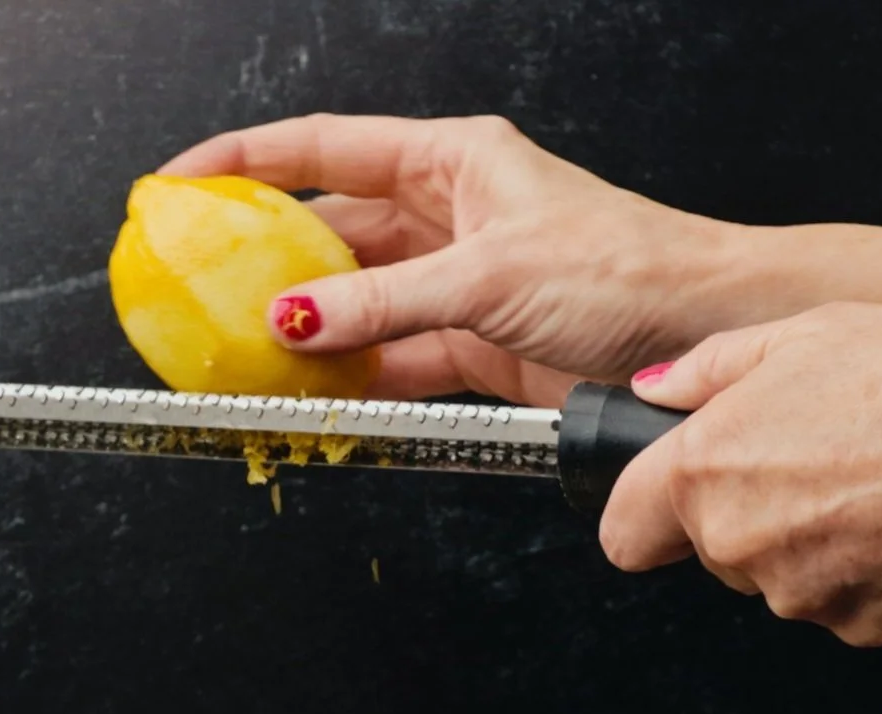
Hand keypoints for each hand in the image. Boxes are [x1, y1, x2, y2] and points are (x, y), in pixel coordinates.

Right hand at [159, 114, 740, 402]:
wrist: (704, 338)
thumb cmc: (630, 271)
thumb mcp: (489, 277)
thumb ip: (383, 303)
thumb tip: (295, 315)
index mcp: (452, 162)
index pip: (323, 149)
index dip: (243, 160)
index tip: (177, 184)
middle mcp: (450, 216)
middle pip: (329, 232)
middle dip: (263, 261)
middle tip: (197, 289)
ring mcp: (458, 284)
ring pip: (355, 304)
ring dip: (306, 332)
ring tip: (243, 357)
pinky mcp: (475, 347)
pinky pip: (389, 360)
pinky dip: (351, 381)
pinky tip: (311, 395)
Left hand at [602, 303, 881, 645]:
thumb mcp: (812, 332)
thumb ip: (714, 368)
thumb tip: (658, 388)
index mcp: (709, 471)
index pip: (624, 531)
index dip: (648, 510)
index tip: (674, 496)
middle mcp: (743, 545)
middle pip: (714, 549)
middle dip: (754, 510)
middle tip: (826, 454)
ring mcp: (805, 595)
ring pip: (784, 577)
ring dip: (818, 539)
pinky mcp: (868, 628)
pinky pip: (849, 601)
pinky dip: (874, 568)